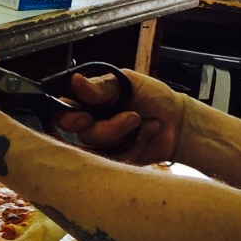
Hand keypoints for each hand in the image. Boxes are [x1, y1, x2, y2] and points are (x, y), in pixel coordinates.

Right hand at [56, 69, 185, 164]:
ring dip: (126, 134)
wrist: (179, 121)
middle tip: (131, 117)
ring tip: (143, 122)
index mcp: (86, 101)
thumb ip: (100, 86)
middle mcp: (89, 122)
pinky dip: (136, 145)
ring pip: (98, 148)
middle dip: (108, 128)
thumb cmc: (152, 96)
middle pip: (81, 134)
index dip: (68, 118)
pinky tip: (147, 133)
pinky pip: (116, 160)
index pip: (61, 111)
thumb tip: (75, 81)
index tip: (85, 118)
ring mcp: (102, 143)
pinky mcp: (116, 159)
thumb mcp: (127, 82)